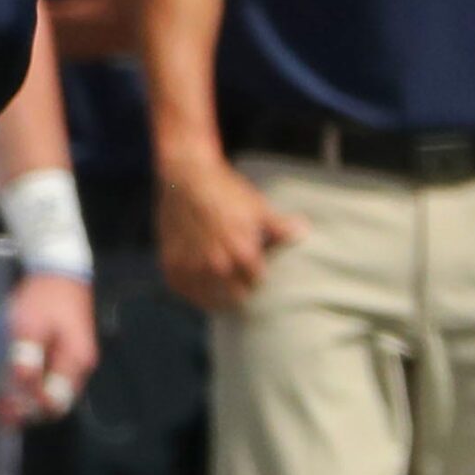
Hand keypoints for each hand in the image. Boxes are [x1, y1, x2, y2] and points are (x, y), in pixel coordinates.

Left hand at [0, 271, 96, 425]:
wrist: (60, 268)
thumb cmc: (44, 295)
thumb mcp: (30, 324)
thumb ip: (27, 357)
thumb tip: (22, 387)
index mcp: (74, 361)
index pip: (55, 400)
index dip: (28, 409)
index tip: (2, 407)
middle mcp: (79, 367)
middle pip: (55, 402)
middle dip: (26, 411)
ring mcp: (73, 360)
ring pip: (52, 393)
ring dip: (27, 402)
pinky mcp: (65, 353)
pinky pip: (50, 380)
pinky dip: (31, 388)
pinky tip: (10, 388)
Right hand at [158, 155, 307, 311]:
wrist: (185, 177)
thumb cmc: (225, 190)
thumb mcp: (256, 207)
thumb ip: (279, 226)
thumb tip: (304, 234)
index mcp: (243, 254)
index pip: (257, 283)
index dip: (258, 279)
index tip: (257, 277)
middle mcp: (216, 264)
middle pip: (235, 296)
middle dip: (239, 292)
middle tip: (240, 288)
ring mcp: (191, 265)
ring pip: (208, 298)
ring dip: (216, 297)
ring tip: (222, 297)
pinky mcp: (171, 263)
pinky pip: (181, 289)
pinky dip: (190, 292)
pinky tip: (198, 291)